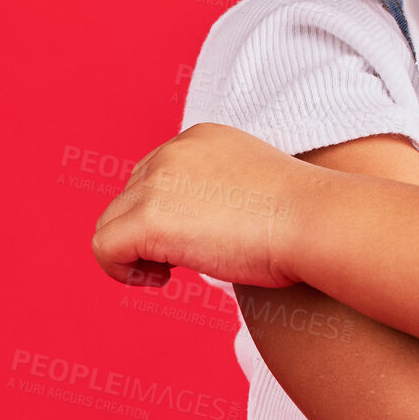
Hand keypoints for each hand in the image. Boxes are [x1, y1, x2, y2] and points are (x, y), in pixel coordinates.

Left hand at [91, 122, 322, 290]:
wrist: (314, 220)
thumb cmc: (303, 216)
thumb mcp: (255, 186)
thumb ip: (220, 191)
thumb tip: (199, 226)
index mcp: (199, 138)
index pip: (154, 174)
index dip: (165, 212)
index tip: (194, 238)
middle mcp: (172, 151)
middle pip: (129, 197)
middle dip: (147, 231)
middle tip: (183, 261)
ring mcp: (157, 183)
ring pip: (111, 222)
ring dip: (134, 251)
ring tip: (167, 274)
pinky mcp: (149, 219)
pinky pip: (104, 248)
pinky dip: (120, 270)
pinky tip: (159, 281)